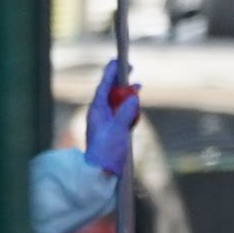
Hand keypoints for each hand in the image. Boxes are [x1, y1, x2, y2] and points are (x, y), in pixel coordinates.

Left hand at [83, 59, 140, 176]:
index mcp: (96, 110)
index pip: (103, 87)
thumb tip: (134, 97)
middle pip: (110, 91)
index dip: (111, 73)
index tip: (117, 61)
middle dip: (120, 80)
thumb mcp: (118, 130)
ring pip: (116, 101)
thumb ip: (125, 113)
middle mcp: (99, 113)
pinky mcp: (112, 129)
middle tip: (130, 68)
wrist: (101, 171)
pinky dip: (129, 106)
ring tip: (137, 85)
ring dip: (126, 93)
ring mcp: (106, 121)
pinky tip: (135, 104)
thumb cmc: (106, 151)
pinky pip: (121, 112)